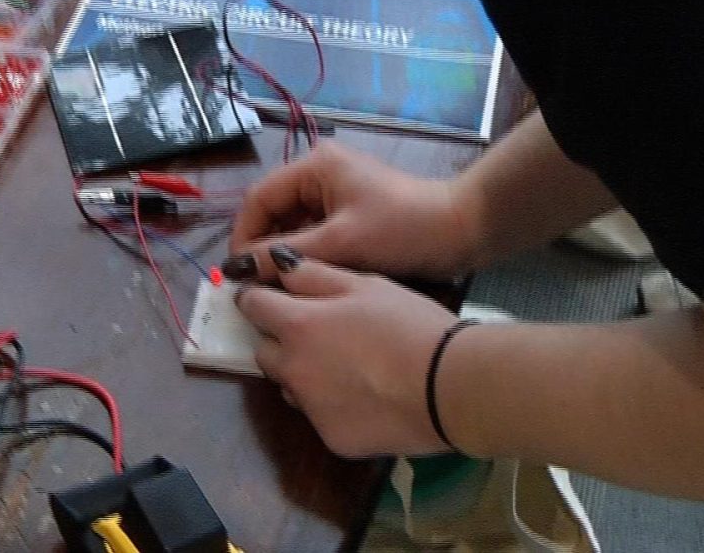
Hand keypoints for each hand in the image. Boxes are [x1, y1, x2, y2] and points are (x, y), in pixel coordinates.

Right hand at [226, 142, 481, 282]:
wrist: (462, 231)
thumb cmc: (400, 230)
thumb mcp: (338, 244)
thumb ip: (283, 256)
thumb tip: (235, 269)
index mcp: (314, 167)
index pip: (259, 197)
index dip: (243, 235)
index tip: (238, 273)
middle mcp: (319, 173)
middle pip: (273, 211)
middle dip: (263, 247)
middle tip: (255, 286)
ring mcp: (336, 193)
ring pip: (292, 226)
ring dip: (284, 255)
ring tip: (277, 289)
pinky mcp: (350, 213)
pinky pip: (313, 233)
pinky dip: (306, 256)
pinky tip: (304, 283)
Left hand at [236, 255, 458, 456]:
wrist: (451, 387)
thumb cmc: (410, 325)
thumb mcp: (366, 285)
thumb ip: (314, 275)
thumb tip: (277, 265)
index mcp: (298, 325)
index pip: (253, 306)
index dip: (257, 297)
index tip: (269, 296)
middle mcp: (293, 369)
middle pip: (263, 350)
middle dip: (278, 338)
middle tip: (315, 331)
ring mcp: (310, 409)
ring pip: (288, 385)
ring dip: (301, 373)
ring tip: (344, 366)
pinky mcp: (331, 438)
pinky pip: (318, 415)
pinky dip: (332, 404)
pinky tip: (366, 396)